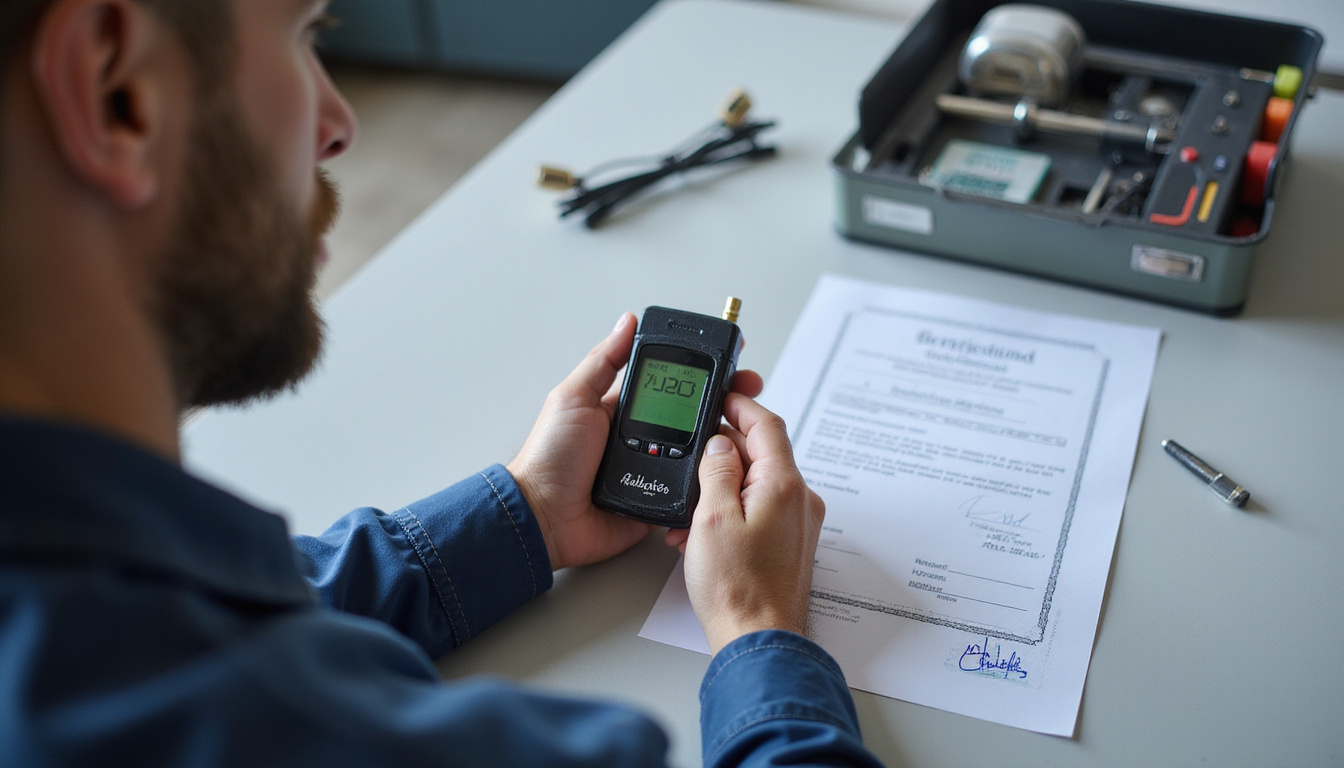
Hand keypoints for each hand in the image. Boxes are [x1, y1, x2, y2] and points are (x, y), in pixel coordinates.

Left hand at [507, 313, 763, 570]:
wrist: (544, 516)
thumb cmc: (550, 457)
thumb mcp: (573, 398)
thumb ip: (602, 361)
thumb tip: (627, 322)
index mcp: (625, 409)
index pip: (671, 386)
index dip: (700, 374)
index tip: (731, 362)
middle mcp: (643, 437)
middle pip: (694, 418)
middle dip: (723, 406)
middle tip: (746, 397)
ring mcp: (653, 470)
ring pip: (699, 454)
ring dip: (719, 444)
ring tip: (740, 431)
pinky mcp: (658, 502)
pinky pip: (690, 492)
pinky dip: (706, 482)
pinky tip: (725, 470)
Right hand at [672, 394, 824, 654]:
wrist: (758, 639)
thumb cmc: (737, 588)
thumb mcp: (712, 517)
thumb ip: (716, 470)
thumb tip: (719, 443)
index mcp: (784, 485)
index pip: (766, 425)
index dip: (741, 405)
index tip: (722, 395)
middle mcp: (800, 499)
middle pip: (762, 453)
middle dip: (724, 451)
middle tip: (692, 455)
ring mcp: (799, 522)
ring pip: (758, 483)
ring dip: (723, 485)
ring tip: (689, 509)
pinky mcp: (791, 542)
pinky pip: (762, 509)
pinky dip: (734, 508)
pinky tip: (705, 529)